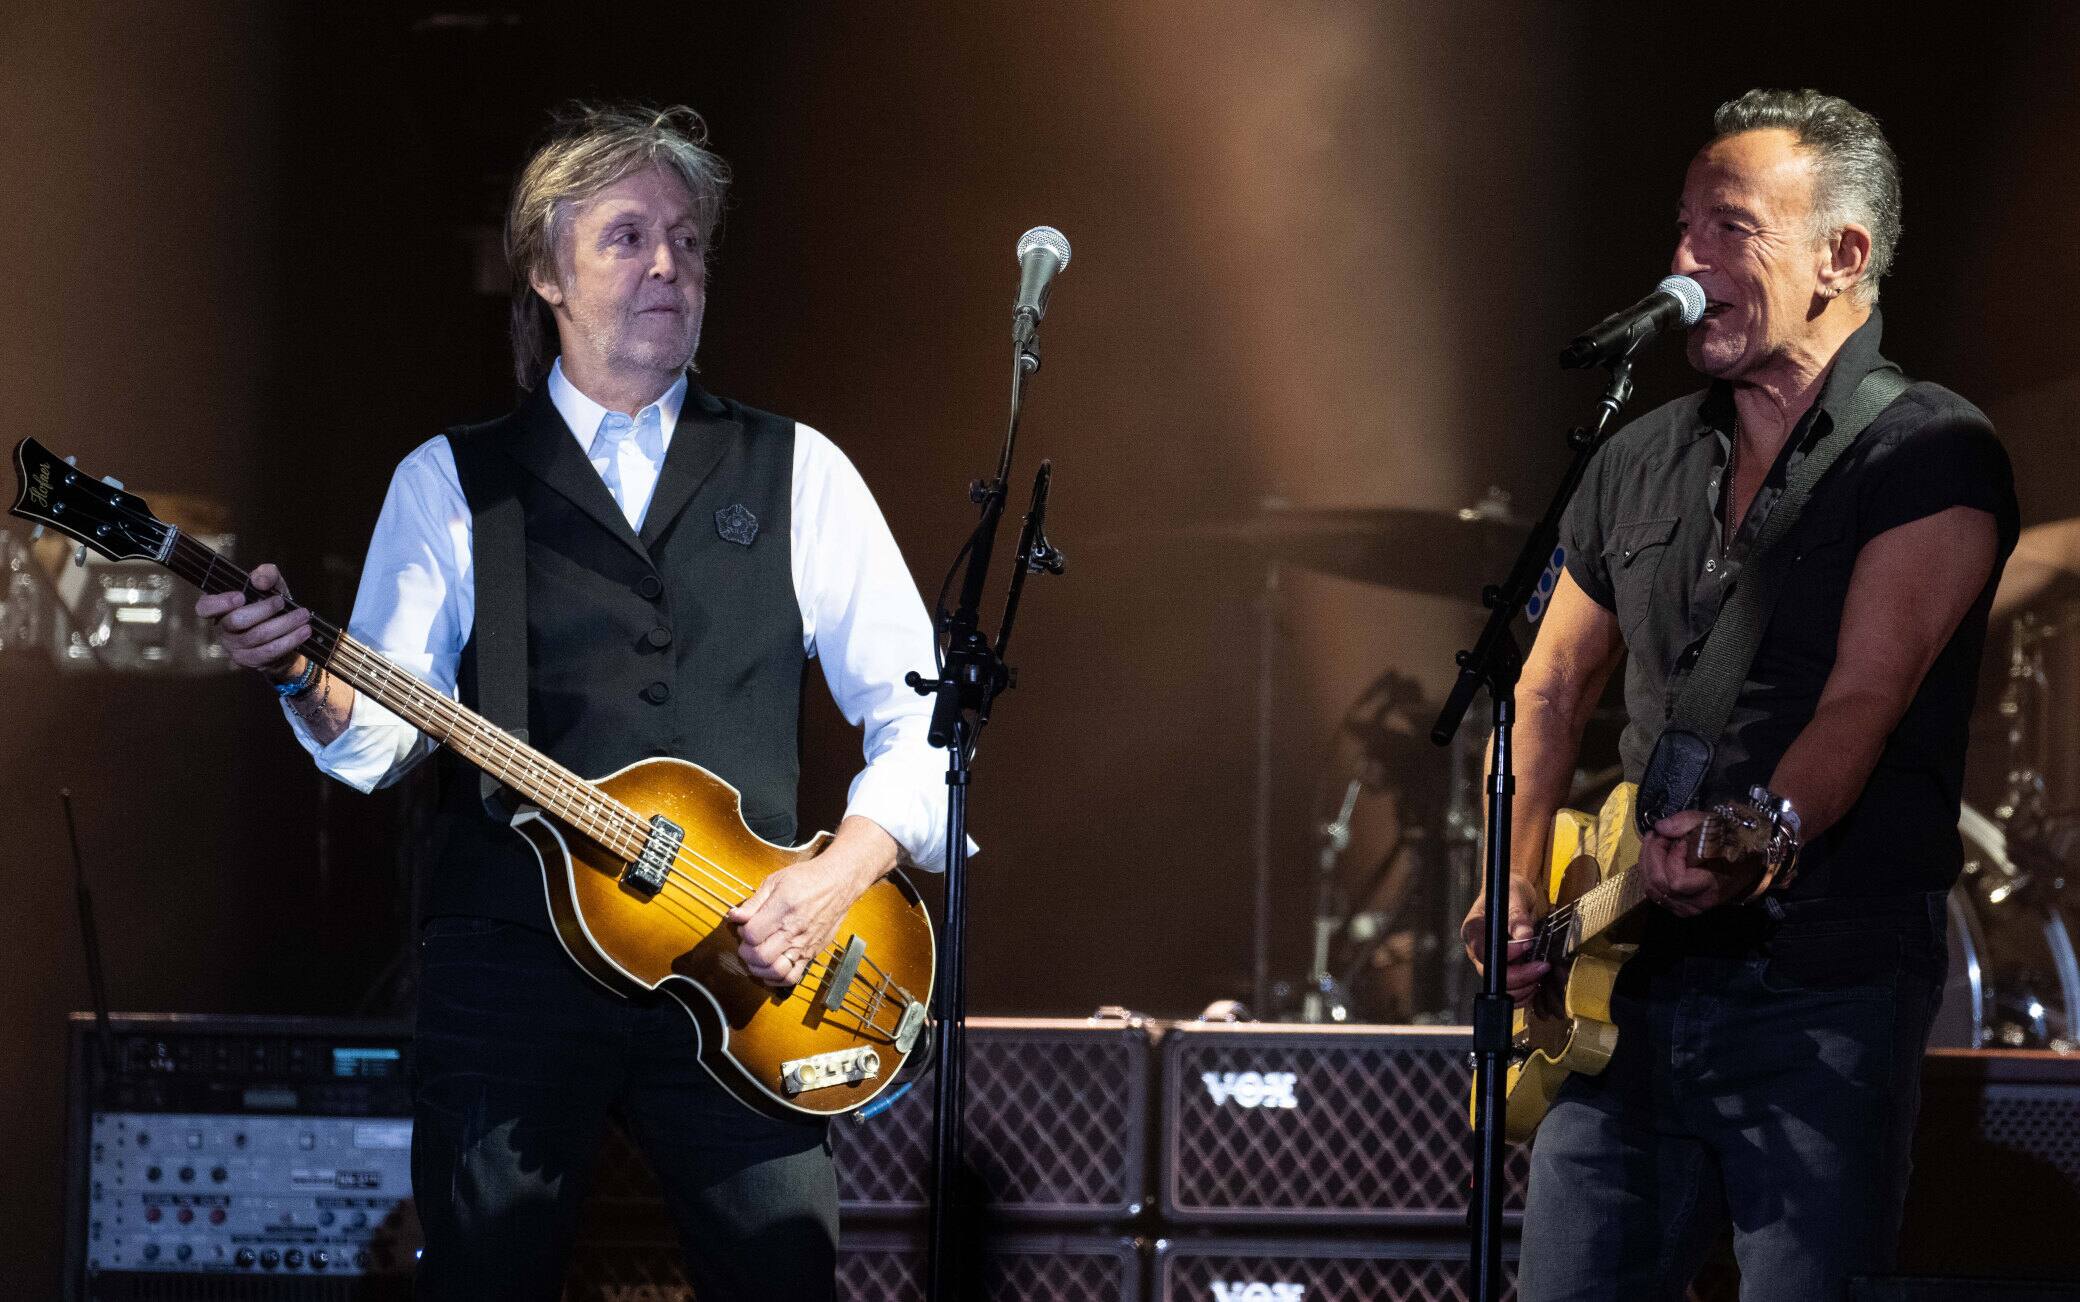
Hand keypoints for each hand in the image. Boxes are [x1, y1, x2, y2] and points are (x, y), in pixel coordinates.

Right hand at [194, 563, 309, 679]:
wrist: (285, 636)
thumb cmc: (271, 606)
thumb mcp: (271, 586)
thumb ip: (266, 575)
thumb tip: (260, 580)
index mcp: (220, 609)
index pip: (205, 607)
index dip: (219, 603)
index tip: (240, 596)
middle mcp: (223, 629)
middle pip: (236, 621)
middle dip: (263, 609)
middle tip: (282, 601)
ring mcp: (235, 648)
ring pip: (257, 636)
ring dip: (284, 624)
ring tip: (303, 615)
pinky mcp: (251, 661)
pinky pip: (270, 651)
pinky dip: (290, 640)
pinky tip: (304, 631)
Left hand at [726, 818, 895, 989]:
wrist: (838, 883)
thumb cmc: (807, 879)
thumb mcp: (775, 881)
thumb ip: (753, 902)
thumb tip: (734, 916)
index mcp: (783, 909)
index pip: (752, 934)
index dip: (742, 932)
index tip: (745, 925)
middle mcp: (794, 930)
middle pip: (760, 956)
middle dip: (746, 952)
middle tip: (748, 943)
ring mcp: (805, 944)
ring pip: (775, 971)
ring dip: (759, 968)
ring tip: (757, 957)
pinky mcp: (812, 953)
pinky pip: (793, 977)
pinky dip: (777, 979)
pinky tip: (771, 968)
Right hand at [1461, 873, 1549, 1007]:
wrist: (1515, 895)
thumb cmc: (1510, 890)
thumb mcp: (1514, 895)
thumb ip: (1517, 915)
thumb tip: (1524, 935)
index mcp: (1473, 930)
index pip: (1484, 952)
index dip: (1506, 955)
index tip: (1526, 945)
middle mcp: (1478, 950)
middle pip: (1493, 975)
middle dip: (1520, 976)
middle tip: (1542, 965)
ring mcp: (1491, 962)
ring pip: (1502, 987)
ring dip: (1524, 986)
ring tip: (1541, 972)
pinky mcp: (1504, 969)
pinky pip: (1511, 989)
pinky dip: (1526, 991)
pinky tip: (1538, 980)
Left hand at [1640, 809, 1765, 915]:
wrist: (1748, 859)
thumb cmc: (1732, 840)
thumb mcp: (1712, 823)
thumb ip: (1685, 822)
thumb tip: (1660, 827)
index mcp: (1711, 885)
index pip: (1676, 881)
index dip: (1671, 858)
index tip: (1679, 840)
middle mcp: (1698, 902)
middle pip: (1658, 885)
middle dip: (1651, 855)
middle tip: (1656, 835)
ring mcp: (1688, 907)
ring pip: (1652, 891)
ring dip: (1647, 864)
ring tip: (1654, 844)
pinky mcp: (1681, 907)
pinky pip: (1655, 895)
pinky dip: (1649, 875)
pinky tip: (1654, 859)